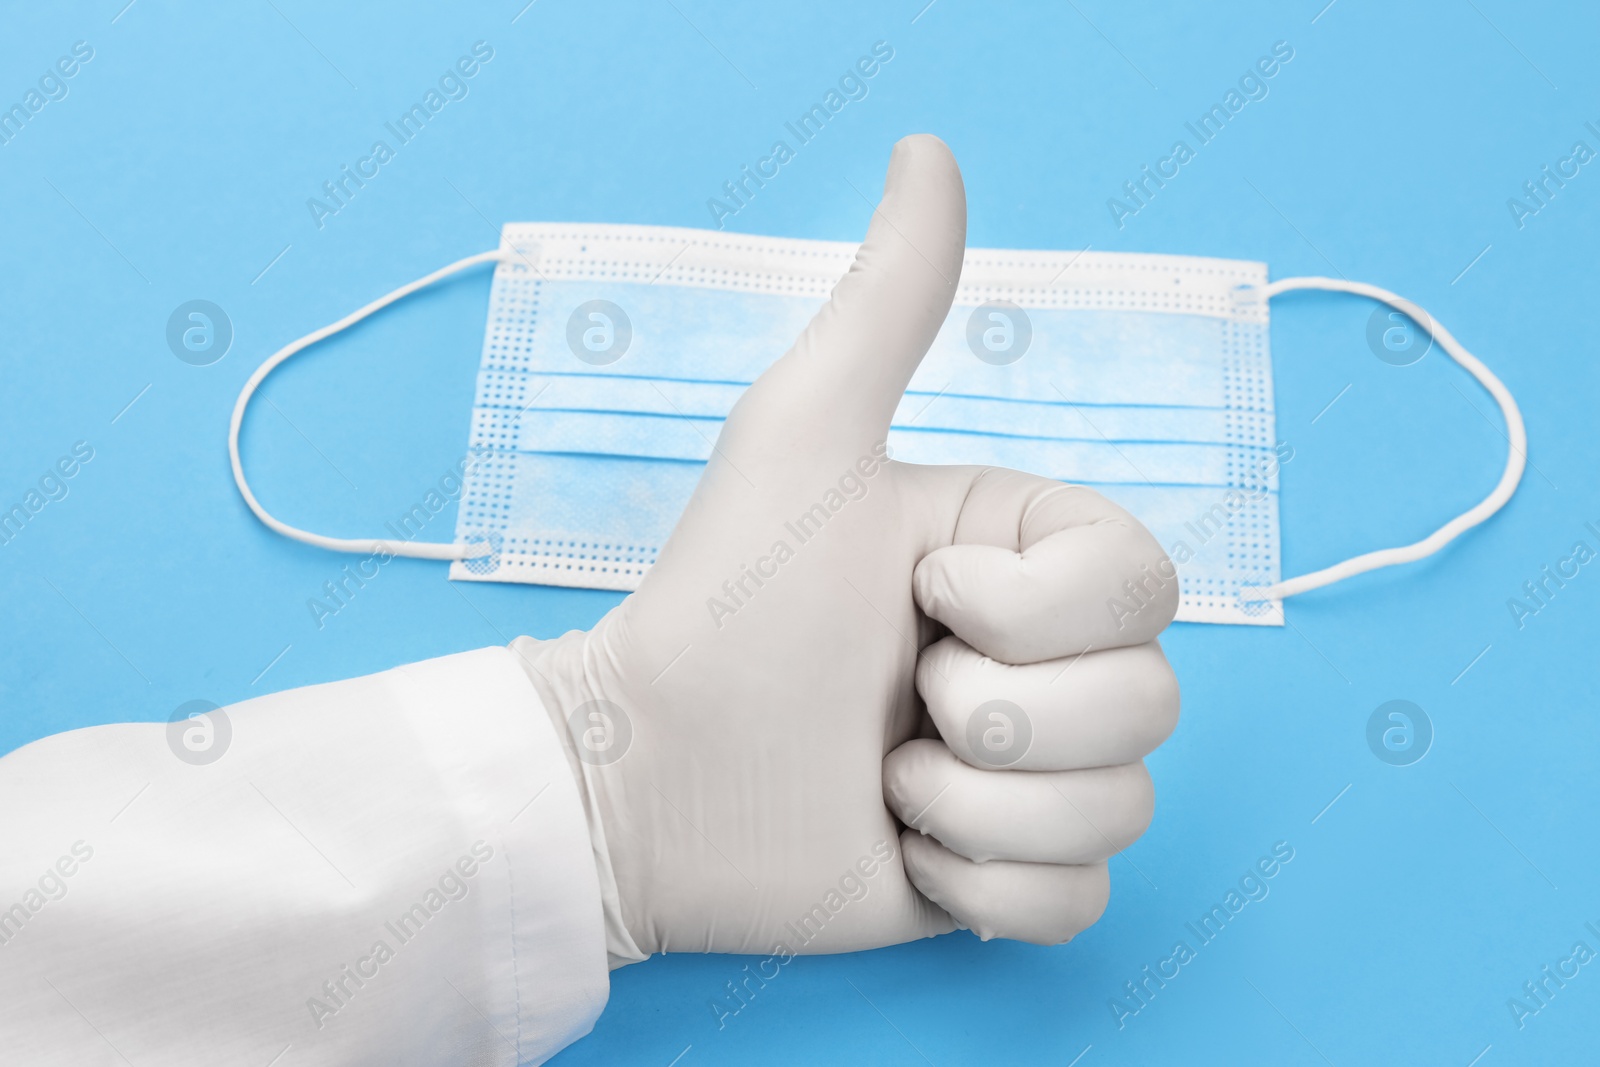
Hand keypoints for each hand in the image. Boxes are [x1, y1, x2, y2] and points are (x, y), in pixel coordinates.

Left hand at [514, 135, 1178, 957]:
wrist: (653, 772)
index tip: (920, 592)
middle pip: (1153, 703)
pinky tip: (897, 842)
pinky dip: (980, 883)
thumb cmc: (726, 601)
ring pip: (1122, 806)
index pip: (1150, 584)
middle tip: (889, 699)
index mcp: (1030, 561)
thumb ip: (889, 305)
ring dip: (975, 801)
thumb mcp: (808, 436)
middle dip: (999, 712)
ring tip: (879, 772)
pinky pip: (1079, 901)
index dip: (1039, 606)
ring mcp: (1035, 777)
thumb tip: (928, 153)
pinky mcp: (1010, 877)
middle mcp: (1050, 665)